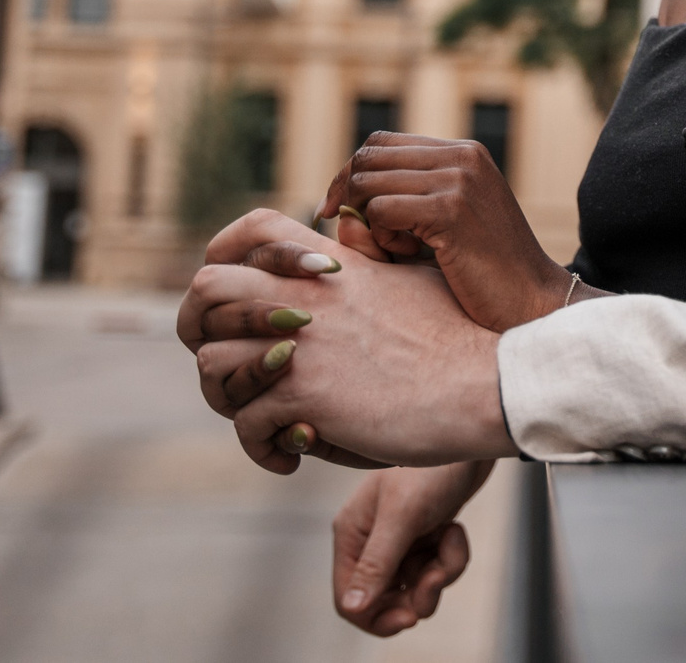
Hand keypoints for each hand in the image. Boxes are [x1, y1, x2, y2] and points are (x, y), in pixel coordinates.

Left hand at [183, 220, 518, 471]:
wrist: (484, 382)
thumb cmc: (460, 338)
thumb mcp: (413, 278)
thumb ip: (370, 265)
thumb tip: (351, 252)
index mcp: (332, 266)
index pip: (254, 229)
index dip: (226, 252)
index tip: (233, 290)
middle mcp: (306, 297)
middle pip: (206, 289)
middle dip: (201, 329)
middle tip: (232, 365)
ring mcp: (300, 346)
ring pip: (211, 362)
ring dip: (228, 396)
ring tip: (262, 418)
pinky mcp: (304, 395)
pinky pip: (243, 423)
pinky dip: (259, 446)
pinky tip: (289, 457)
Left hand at [318, 133, 581, 331]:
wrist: (532, 301)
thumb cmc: (484, 272)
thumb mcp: (441, 226)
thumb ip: (395, 206)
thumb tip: (338, 208)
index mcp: (464, 152)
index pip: (382, 142)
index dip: (350, 174)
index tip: (338, 210)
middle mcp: (462, 156)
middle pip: (368, 157)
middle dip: (348, 197)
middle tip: (365, 238)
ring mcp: (459, 179)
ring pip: (368, 182)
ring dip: (368, 220)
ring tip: (401, 247)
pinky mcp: (450, 210)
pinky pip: (380, 210)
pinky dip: (381, 236)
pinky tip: (411, 254)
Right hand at [332, 461, 494, 633]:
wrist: (474, 438)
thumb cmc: (434, 466)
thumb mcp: (403, 516)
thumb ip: (377, 563)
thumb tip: (353, 608)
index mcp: (352, 534)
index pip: (349, 599)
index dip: (376, 617)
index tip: (409, 616)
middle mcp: (371, 540)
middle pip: (384, 600)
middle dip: (416, 596)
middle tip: (437, 579)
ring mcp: (400, 539)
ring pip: (415, 587)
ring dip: (439, 573)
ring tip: (451, 541)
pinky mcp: (425, 535)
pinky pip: (435, 568)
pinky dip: (450, 557)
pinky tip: (454, 531)